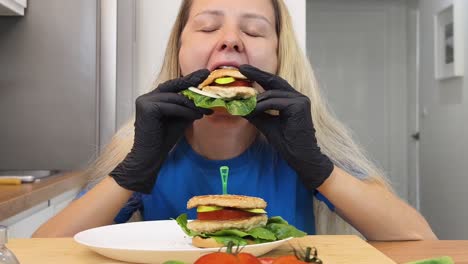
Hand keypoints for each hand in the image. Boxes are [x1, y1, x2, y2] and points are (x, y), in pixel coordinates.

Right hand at [110, 69, 211, 192]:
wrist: (150, 157)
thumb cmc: (164, 139)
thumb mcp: (180, 118)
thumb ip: (187, 107)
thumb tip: (204, 97)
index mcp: (153, 98)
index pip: (173, 86)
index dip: (189, 79)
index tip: (204, 73)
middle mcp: (147, 97)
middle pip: (173, 86)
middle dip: (191, 81)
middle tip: (206, 76)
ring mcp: (145, 101)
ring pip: (175, 97)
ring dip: (192, 104)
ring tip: (206, 109)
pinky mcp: (147, 108)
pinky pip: (171, 106)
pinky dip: (185, 110)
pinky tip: (197, 115)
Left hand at [239, 65, 333, 189]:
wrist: (300, 156)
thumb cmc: (286, 142)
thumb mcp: (266, 124)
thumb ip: (255, 113)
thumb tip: (238, 105)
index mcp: (291, 99)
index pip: (273, 83)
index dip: (259, 75)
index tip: (243, 69)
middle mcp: (298, 96)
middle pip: (274, 81)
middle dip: (257, 74)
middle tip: (241, 68)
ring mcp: (300, 100)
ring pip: (272, 94)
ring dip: (255, 100)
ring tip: (242, 104)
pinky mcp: (299, 106)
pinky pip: (275, 102)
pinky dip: (261, 106)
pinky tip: (252, 110)